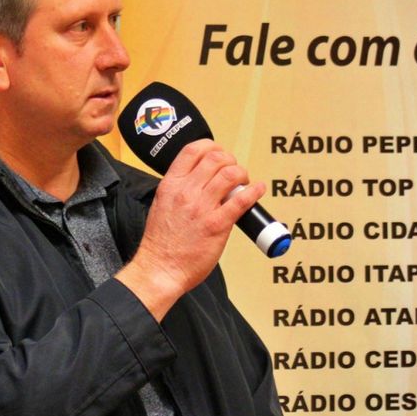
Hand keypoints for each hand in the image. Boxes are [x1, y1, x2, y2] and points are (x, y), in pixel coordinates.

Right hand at [115, 140, 263, 320]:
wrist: (160, 269)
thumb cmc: (160, 244)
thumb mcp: (161, 205)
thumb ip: (178, 190)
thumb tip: (198, 181)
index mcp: (171, 185)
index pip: (193, 150)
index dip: (211, 146)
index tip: (219, 153)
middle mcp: (186, 192)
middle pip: (216, 158)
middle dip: (230, 161)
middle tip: (234, 172)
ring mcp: (202, 208)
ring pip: (230, 174)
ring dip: (242, 174)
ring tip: (243, 183)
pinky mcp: (217, 225)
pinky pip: (241, 200)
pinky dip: (254, 192)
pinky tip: (257, 190)